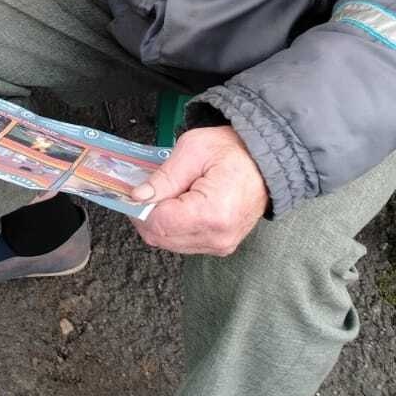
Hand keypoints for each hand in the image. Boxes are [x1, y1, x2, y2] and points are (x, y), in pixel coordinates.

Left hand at [131, 124, 268, 255]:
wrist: (264, 161)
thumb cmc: (234, 151)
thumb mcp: (193, 150)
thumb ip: (164, 177)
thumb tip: (138, 196)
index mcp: (211, 214)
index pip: (158, 224)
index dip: (138, 208)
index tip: (131, 192)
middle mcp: (217, 237)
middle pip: (161, 237)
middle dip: (146, 214)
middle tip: (144, 190)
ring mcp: (220, 245)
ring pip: (169, 243)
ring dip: (159, 221)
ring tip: (164, 194)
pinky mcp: (220, 245)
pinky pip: (184, 242)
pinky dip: (172, 226)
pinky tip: (176, 204)